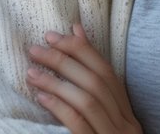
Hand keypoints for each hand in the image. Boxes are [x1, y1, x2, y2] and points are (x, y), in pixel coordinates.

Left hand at [27, 23, 141, 133]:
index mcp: (127, 114)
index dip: (81, 50)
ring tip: (32, 73)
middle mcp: (125, 124)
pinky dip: (59, 107)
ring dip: (56, 83)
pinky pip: (78, 123)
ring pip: (86, 100)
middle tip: (36, 50)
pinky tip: (41, 98)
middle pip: (96, 82)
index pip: (106, 72)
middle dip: (64, 61)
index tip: (54, 37)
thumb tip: (75, 34)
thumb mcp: (102, 120)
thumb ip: (93, 90)